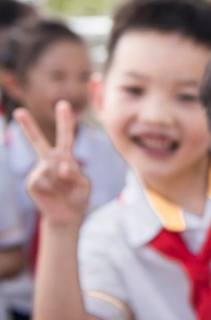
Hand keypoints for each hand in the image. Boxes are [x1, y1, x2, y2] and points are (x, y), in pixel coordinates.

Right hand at [15, 101, 89, 227]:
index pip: (65, 136)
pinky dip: (52, 187)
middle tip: (19, 111)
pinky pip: (43, 180)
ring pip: (50, 167)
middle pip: (37, 142)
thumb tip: (60, 165)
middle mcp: (49, 161)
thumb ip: (74, 173)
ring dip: (63, 180)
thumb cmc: (77, 196)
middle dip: (28, 126)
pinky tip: (53, 193)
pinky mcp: (32, 183)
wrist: (66, 215)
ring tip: (64, 189)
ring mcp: (39, 171)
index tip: (63, 104)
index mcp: (64, 157)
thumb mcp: (83, 183)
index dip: (65, 121)